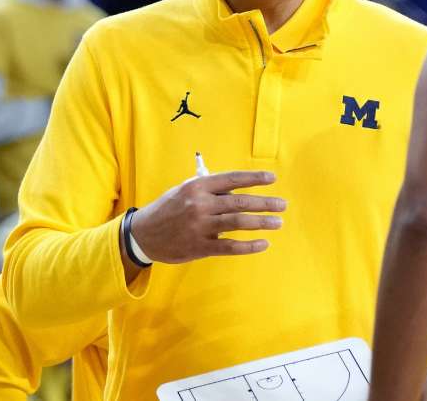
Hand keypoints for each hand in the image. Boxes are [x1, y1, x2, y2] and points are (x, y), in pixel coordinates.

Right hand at [130, 172, 285, 263]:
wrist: (143, 234)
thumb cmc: (168, 208)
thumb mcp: (185, 190)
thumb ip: (209, 186)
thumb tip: (237, 184)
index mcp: (197, 186)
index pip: (232, 179)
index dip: (254, 179)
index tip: (272, 179)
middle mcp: (200, 204)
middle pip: (239, 202)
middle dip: (264, 203)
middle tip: (282, 204)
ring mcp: (200, 226)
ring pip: (237, 223)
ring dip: (261, 223)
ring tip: (278, 222)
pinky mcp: (199, 247)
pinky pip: (229, 246)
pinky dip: (248, 246)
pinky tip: (263, 244)